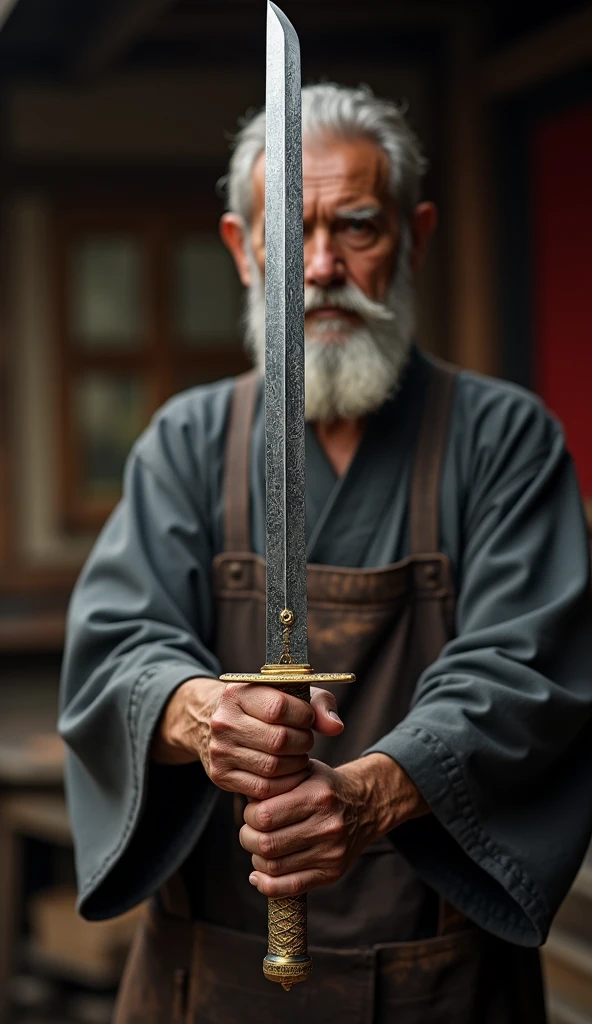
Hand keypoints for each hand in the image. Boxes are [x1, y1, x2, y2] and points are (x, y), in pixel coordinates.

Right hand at [151, 677, 343, 800]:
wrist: (226, 725)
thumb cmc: (267, 708)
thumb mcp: (291, 695)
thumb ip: (320, 705)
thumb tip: (336, 727)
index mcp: (237, 693)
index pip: (278, 707)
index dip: (303, 715)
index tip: (307, 718)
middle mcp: (223, 721)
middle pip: (278, 740)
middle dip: (302, 742)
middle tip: (305, 740)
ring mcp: (219, 750)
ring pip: (272, 767)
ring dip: (296, 764)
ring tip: (298, 755)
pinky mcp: (220, 776)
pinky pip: (263, 789)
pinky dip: (285, 783)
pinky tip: (290, 772)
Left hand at [240, 753, 427, 896]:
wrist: (364, 805)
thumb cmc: (324, 787)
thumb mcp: (303, 771)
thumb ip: (275, 782)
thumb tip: (243, 802)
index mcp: (317, 796)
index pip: (264, 816)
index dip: (249, 815)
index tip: (252, 812)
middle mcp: (327, 826)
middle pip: (266, 844)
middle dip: (248, 839)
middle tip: (250, 831)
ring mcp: (331, 853)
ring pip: (274, 868)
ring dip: (257, 860)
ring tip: (260, 848)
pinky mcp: (332, 873)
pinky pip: (290, 888)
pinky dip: (267, 885)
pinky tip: (259, 875)